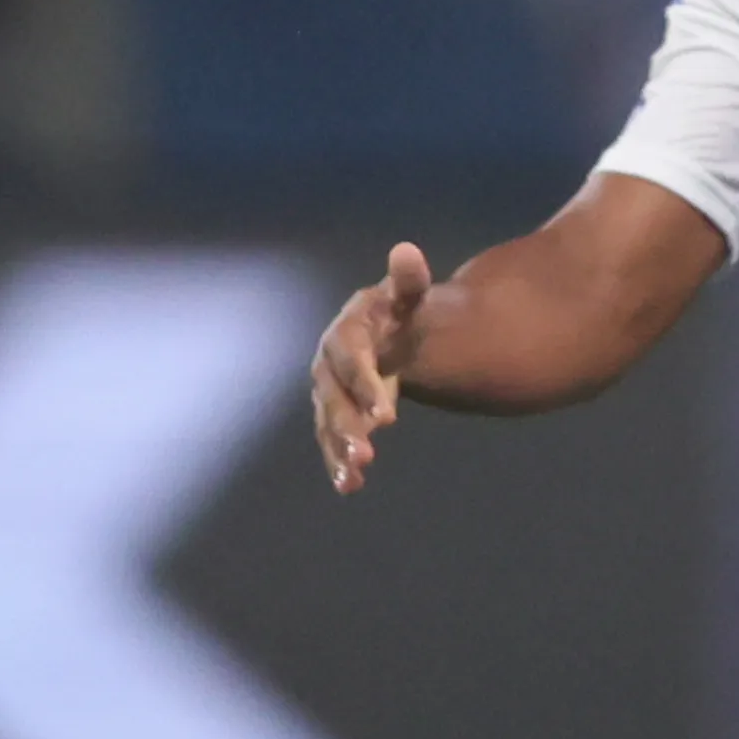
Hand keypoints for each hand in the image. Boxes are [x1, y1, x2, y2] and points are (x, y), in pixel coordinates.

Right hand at [312, 243, 430, 493]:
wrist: (388, 328)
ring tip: (355, 476)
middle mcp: (329, 363)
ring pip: (329, 422)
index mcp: (347, 332)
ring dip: (339, 449)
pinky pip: (333, 438)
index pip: (352, 359)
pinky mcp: (335, 412)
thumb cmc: (401, 310)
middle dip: (348, 424)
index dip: (365, 385)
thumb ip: (409, 282)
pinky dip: (339, 460)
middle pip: (334, 396)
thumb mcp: (409, 296)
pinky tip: (350, 486)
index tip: (388, 416)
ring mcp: (329, 390)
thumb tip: (406, 252)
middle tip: (368, 453)